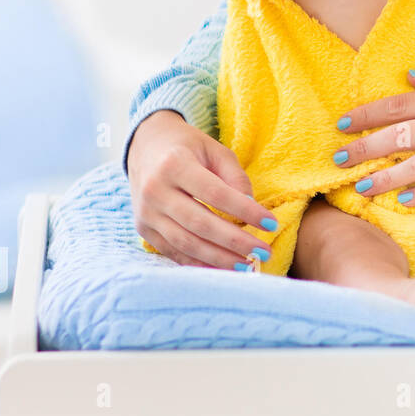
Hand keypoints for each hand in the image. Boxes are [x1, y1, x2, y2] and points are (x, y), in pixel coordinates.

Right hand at [128, 111, 275, 268]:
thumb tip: (252, 208)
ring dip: (219, 258)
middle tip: (264, 252)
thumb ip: (235, 177)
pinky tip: (222, 267)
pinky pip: (173, 252)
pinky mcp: (144, 229)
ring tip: (247, 265)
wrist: (145, 148)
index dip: (245, 211)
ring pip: (186, 243)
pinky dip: (199, 263)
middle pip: (200, 223)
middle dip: (235, 241)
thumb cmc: (187, 148)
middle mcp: (155, 191)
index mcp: (174, 165)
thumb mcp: (215, 150)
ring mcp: (146, 213)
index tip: (271, 223)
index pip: (215, 194)